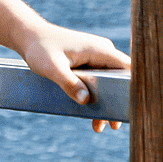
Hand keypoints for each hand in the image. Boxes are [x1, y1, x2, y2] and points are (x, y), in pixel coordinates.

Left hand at [15, 24, 129, 129]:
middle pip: (121, 79)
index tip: (133, 107)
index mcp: (100, 50)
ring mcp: (96, 57)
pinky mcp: (89, 63)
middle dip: (119, 102)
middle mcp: (103, 52)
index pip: (128, 69)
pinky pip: (99, 81)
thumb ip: (68, 82)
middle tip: (115, 124)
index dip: (134, 87)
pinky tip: (94, 115)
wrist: (28, 36)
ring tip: (104, 125)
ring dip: (107, 102)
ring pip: (110, 82)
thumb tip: (85, 100)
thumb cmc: (39, 48)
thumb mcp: (52, 67)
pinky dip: (97, 96)